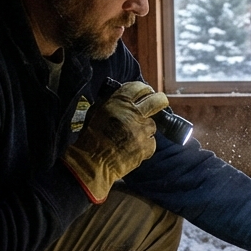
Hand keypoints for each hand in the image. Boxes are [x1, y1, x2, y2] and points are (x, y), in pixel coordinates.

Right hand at [62, 81, 168, 202]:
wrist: (93, 163)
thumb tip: (125, 98)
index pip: (139, 87)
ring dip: (145, 129)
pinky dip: (144, 145)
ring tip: (132, 136)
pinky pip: (151, 142)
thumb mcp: (97, 112)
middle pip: (157, 100)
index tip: (146, 93)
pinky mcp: (147, 146)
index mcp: (119, 102)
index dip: (144, 89)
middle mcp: (134, 114)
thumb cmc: (91, 138)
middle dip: (159, 101)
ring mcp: (142, 131)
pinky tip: (133, 148)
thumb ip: (112, 103)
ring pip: (152, 124)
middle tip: (157, 103)